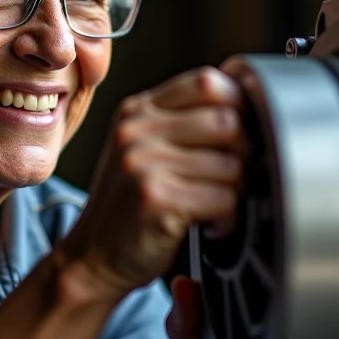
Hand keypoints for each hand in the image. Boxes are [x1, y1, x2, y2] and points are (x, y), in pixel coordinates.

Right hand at [58, 66, 243, 300]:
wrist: (91, 257)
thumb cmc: (128, 205)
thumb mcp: (141, 150)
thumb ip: (180, 123)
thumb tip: (247, 108)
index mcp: (137, 111)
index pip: (206, 82)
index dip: (238, 105)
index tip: (240, 135)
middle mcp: (137, 131)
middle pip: (227, 121)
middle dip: (244, 154)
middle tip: (230, 178)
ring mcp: (143, 163)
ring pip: (231, 164)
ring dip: (236, 193)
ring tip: (214, 206)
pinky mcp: (156, 199)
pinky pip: (224, 199)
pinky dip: (228, 219)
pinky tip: (209, 225)